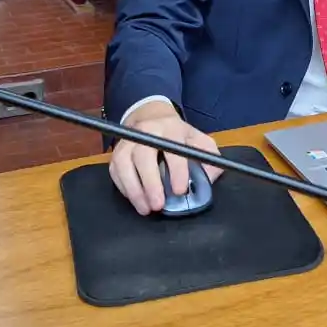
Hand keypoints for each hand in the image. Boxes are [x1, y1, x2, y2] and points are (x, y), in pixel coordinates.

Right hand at [109, 100, 223, 214]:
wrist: (152, 117)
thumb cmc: (178, 135)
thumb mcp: (199, 140)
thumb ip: (208, 158)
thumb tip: (210, 178)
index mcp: (170, 128)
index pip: (172, 148)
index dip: (177, 170)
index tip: (181, 190)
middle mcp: (146, 132)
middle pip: (143, 155)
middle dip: (151, 182)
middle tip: (159, 205)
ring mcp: (128, 142)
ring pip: (124, 164)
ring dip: (134, 189)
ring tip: (146, 209)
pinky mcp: (116, 153)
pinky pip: (115, 171)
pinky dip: (124, 188)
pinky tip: (136, 200)